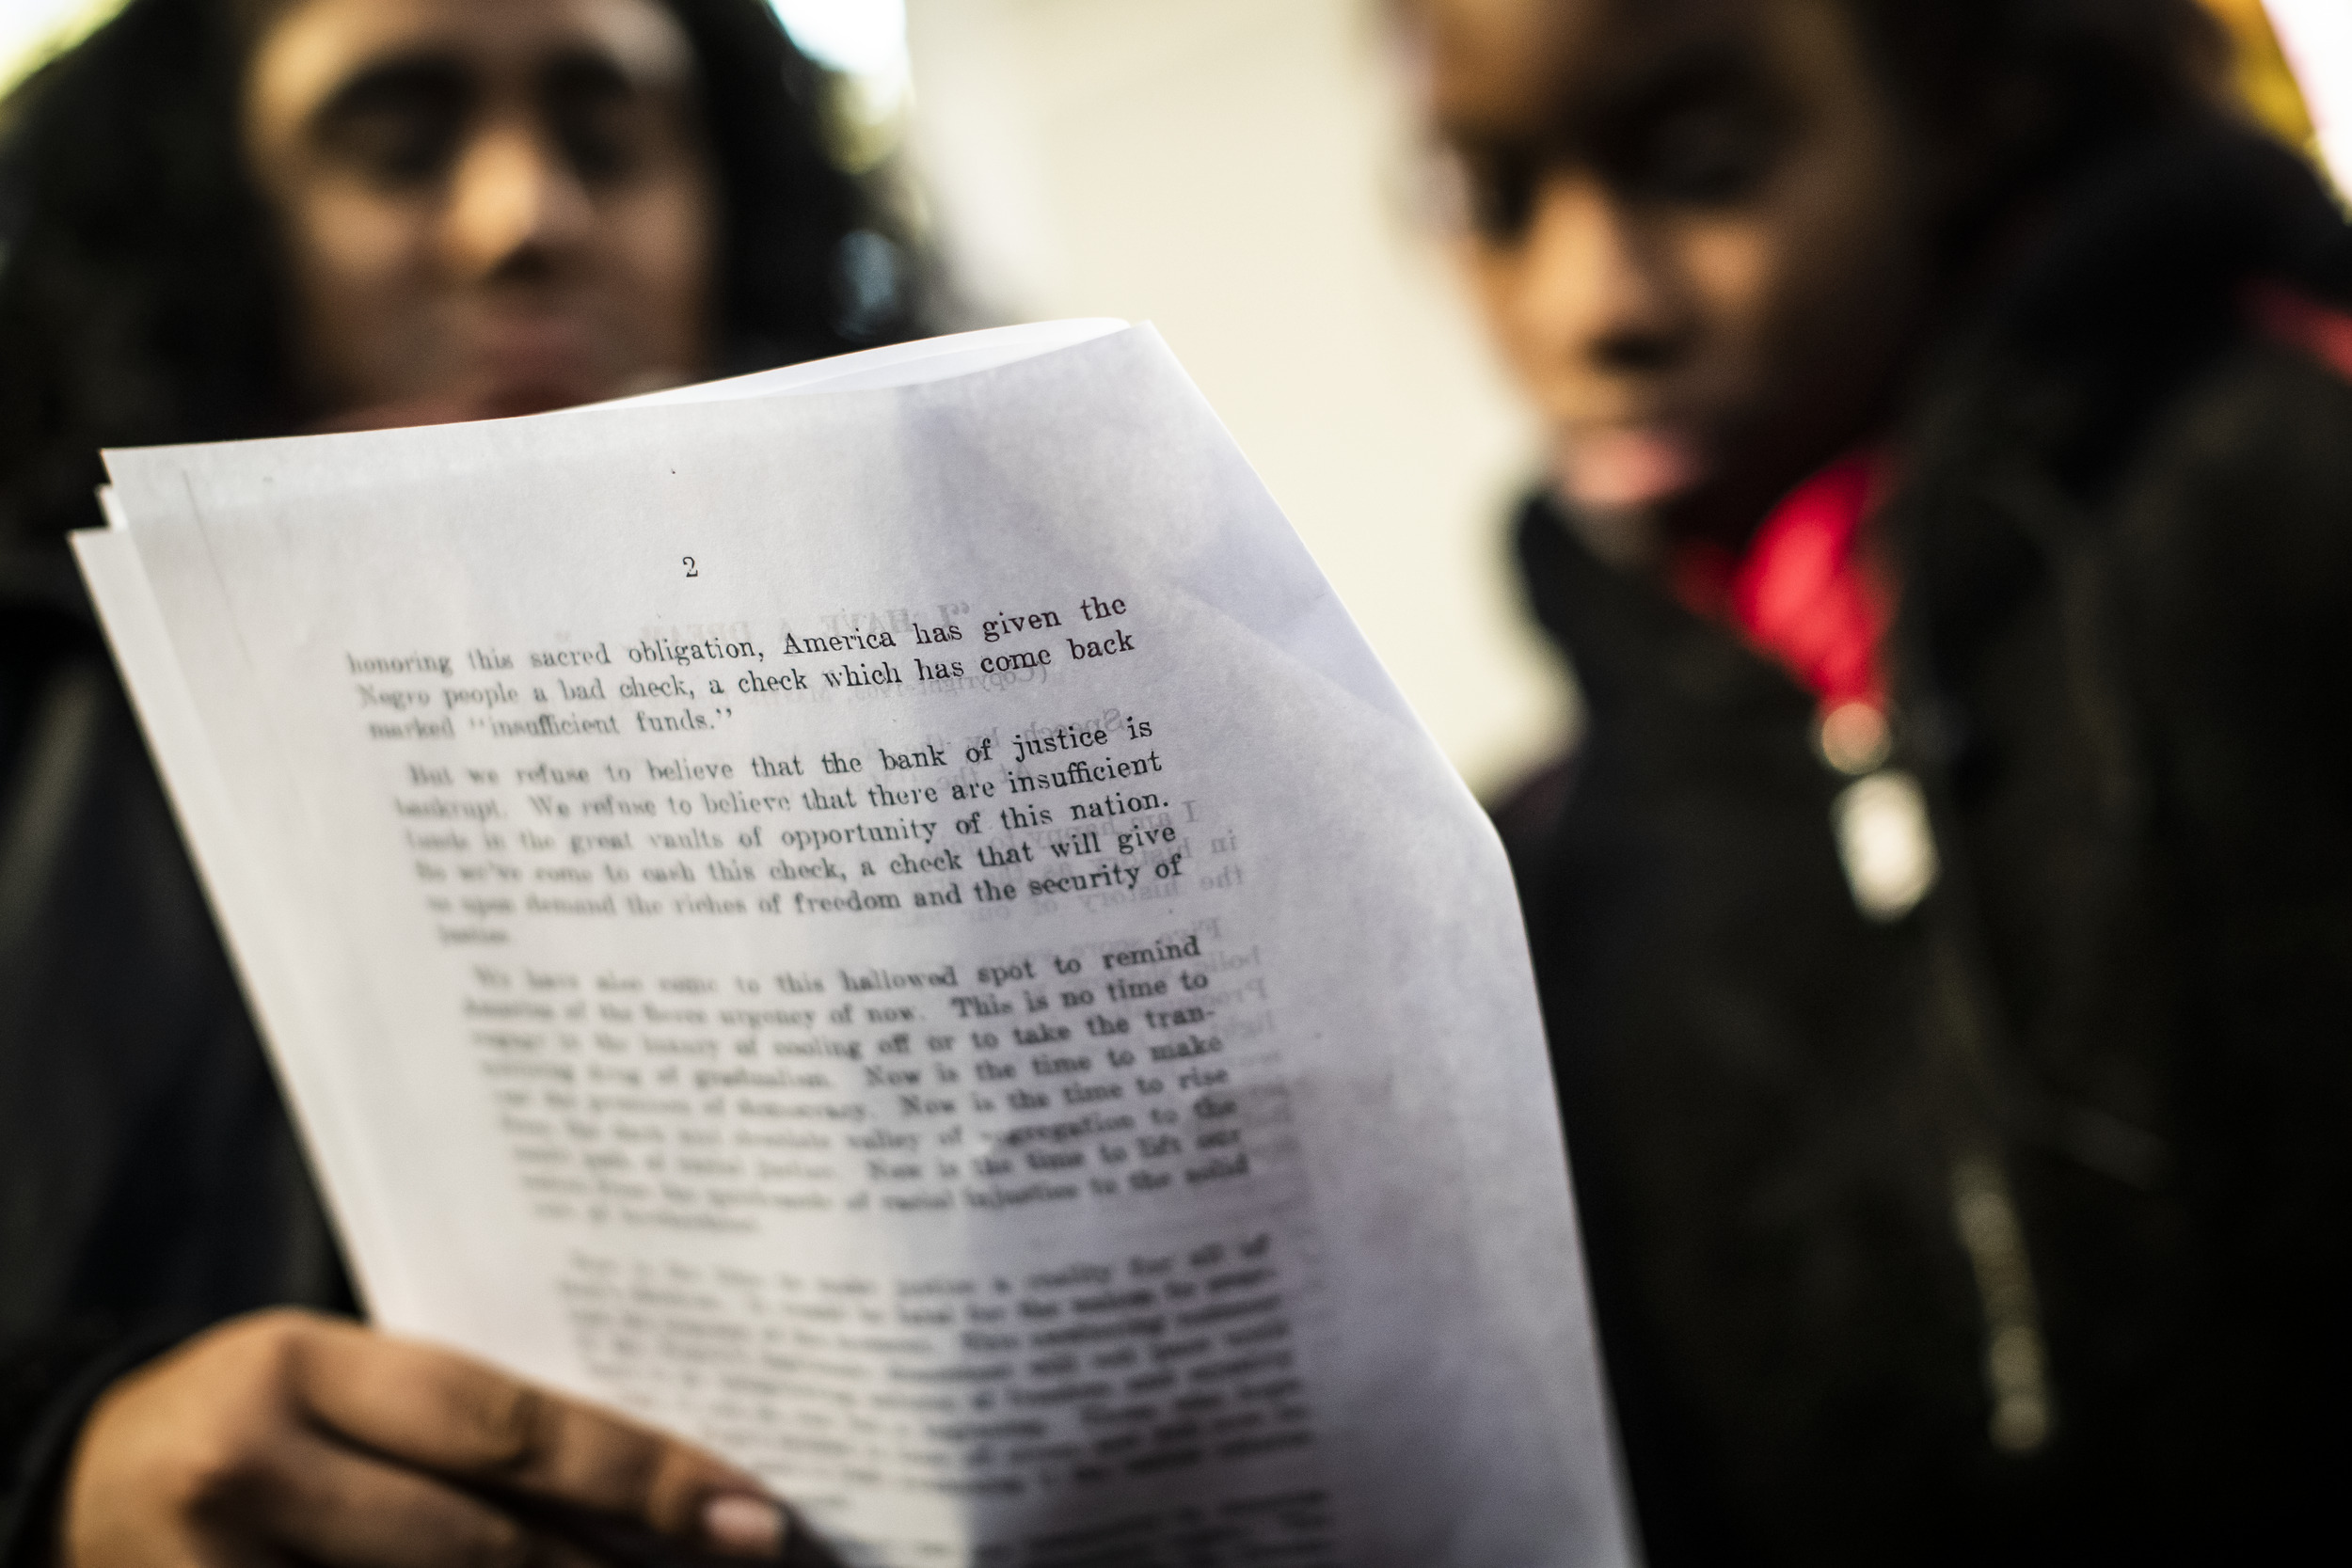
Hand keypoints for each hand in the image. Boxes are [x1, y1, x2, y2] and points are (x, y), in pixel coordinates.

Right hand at [58, 1309, 788, 1567]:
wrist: (69, 1485)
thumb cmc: (250, 1415)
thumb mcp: (338, 1379)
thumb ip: (459, 1422)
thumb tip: (643, 1480)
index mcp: (299, 1370)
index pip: (505, 1428)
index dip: (640, 1474)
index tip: (749, 1509)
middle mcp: (255, 1474)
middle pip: (486, 1546)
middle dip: (627, 1567)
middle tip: (746, 1562)